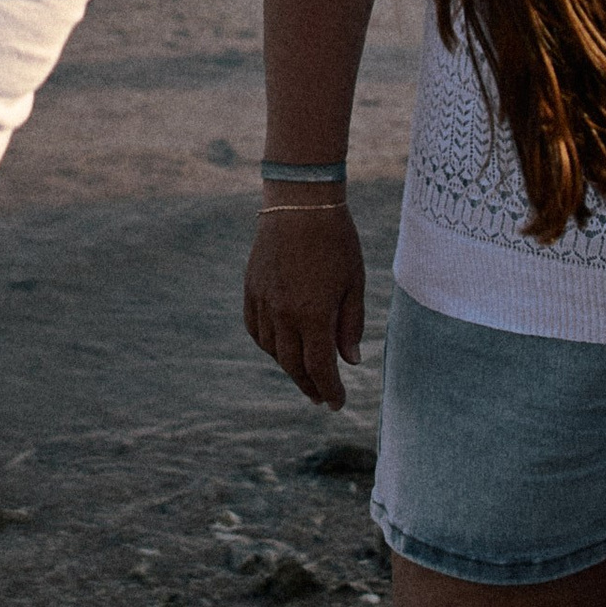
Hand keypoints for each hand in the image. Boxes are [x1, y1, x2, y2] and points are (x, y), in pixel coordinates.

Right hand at [243, 202, 365, 407]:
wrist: (299, 203)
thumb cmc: (336, 240)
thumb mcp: (354, 283)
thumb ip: (351, 325)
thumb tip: (350, 361)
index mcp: (313, 315)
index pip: (319, 367)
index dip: (329, 390)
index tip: (337, 404)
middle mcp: (283, 314)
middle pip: (292, 365)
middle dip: (309, 385)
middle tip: (321, 397)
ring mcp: (263, 301)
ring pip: (272, 349)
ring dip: (289, 366)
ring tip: (304, 373)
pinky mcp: (251, 288)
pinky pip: (255, 328)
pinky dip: (268, 344)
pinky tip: (280, 347)